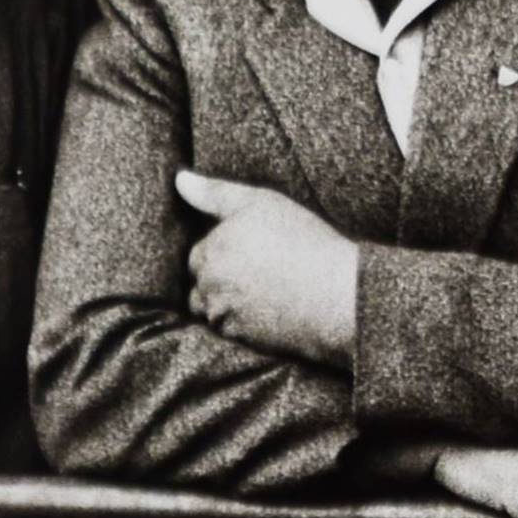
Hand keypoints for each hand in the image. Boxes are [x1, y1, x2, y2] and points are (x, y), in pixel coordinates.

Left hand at [171, 169, 359, 368]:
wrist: (337, 296)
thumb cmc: (303, 243)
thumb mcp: (260, 203)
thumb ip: (215, 193)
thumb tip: (180, 179)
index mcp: (211, 250)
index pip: (199, 254)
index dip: (222, 252)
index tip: (247, 252)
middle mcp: (210, 284)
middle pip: (201, 282)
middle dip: (218, 278)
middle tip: (254, 273)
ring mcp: (223, 313)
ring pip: (210, 308)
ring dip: (224, 302)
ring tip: (257, 294)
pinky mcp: (241, 338)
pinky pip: (228, 330)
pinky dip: (239, 322)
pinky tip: (265, 313)